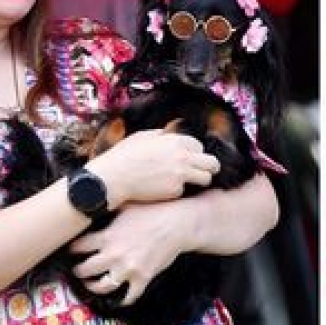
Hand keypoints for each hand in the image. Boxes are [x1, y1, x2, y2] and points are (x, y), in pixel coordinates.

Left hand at [69, 198, 192, 306]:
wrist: (177, 224)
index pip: (78, 247)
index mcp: (107, 236)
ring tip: (92, 285)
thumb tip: (96, 203)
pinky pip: (130, 296)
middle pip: (85, 269)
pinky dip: (124, 300)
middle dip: (78, 271)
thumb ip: (108, 208)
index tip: (70, 251)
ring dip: (94, 287)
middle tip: (77, 271)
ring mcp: (128, 269)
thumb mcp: (126, 205)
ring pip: (103, 286)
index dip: (71, 249)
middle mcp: (114, 255)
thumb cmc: (153, 210)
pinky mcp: (143, 278)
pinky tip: (120, 299)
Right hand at [88, 129, 219, 207]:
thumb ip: (161, 135)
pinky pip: (184, 190)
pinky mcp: (175, 191)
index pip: (199, 146)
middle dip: (210, 167)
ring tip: (190, 182)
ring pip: (205, 179)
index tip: (192, 158)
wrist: (114, 178)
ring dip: (200, 180)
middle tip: (206, 171)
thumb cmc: (124, 156)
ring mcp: (181, 175)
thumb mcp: (143, 137)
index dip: (196, 153)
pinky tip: (164, 188)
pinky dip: (177, 190)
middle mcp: (182, 157)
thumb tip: (170, 133)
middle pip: (212, 163)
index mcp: (175, 141)